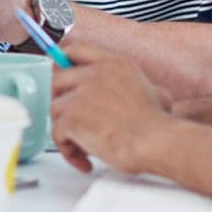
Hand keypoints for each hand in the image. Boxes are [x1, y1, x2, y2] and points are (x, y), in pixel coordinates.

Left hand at [51, 44, 175, 173]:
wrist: (155, 142)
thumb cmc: (156, 124)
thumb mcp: (149, 88)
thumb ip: (126, 83)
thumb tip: (114, 91)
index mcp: (113, 63)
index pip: (76, 50)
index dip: (63, 64)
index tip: (62, 78)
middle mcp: (94, 73)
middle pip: (58, 80)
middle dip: (61, 102)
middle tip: (72, 121)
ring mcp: (81, 94)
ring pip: (55, 109)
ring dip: (66, 130)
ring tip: (85, 147)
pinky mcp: (72, 116)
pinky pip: (57, 134)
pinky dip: (68, 151)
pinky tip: (85, 160)